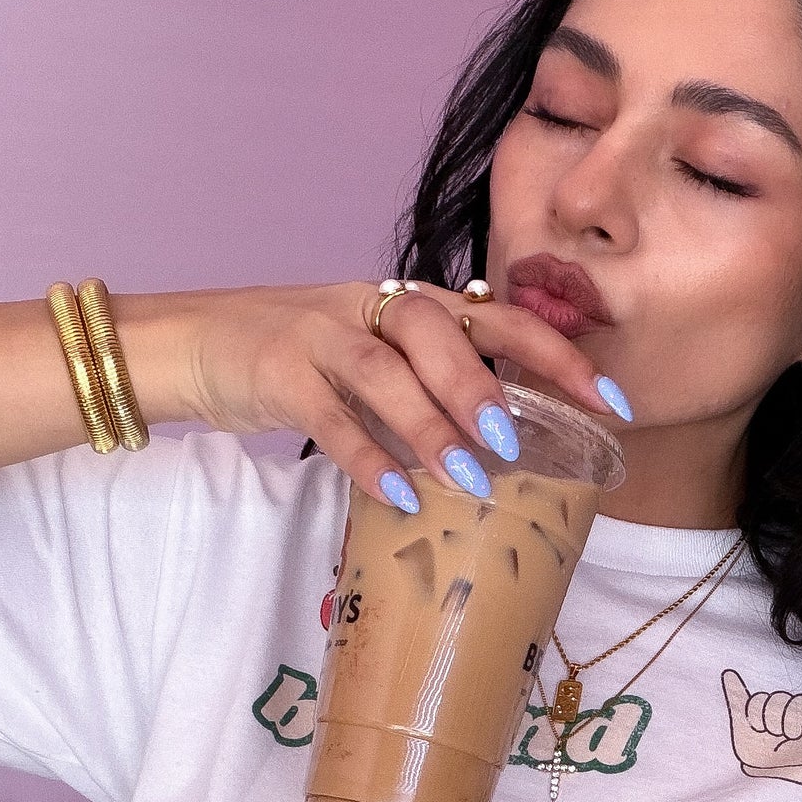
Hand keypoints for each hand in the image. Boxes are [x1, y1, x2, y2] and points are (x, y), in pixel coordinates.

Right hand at [123, 280, 627, 502]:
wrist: (193, 342)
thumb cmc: (302, 361)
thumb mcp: (378, 361)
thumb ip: (436, 387)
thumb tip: (513, 443)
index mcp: (410, 305)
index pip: (497, 317)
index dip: (556, 354)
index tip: (609, 402)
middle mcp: (372, 307)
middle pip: (438, 331)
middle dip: (484, 384)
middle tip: (518, 437)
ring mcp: (320, 334)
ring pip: (384, 369)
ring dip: (431, 423)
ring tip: (467, 477)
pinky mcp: (276, 370)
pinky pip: (327, 414)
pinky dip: (364, 456)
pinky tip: (397, 495)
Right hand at [721, 669, 801, 784]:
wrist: (774, 782)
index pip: (797, 702)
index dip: (793, 717)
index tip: (793, 736)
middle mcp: (782, 711)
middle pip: (776, 698)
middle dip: (776, 718)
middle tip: (777, 737)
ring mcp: (763, 715)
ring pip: (758, 699)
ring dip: (758, 716)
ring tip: (761, 733)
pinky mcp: (743, 721)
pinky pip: (738, 697)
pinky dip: (732, 685)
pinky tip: (730, 675)